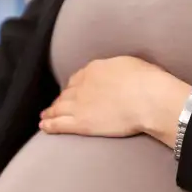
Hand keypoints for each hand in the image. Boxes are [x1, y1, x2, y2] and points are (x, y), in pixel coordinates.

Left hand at [40, 56, 191, 145]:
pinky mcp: (81, 123)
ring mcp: (79, 104)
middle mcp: (82, 85)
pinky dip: (49, 125)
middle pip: (66, 93)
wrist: (148, 99)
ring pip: (58, 108)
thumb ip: (117, 69)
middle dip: (60, 99)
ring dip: (50, 112)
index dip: (73, 86)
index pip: (77, 78)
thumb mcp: (130, 65)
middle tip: (56, 105)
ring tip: (45, 116)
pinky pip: (59, 124)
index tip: (72, 91)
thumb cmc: (148, 81)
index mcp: (94, 69)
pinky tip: (43, 126)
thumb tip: (118, 73)